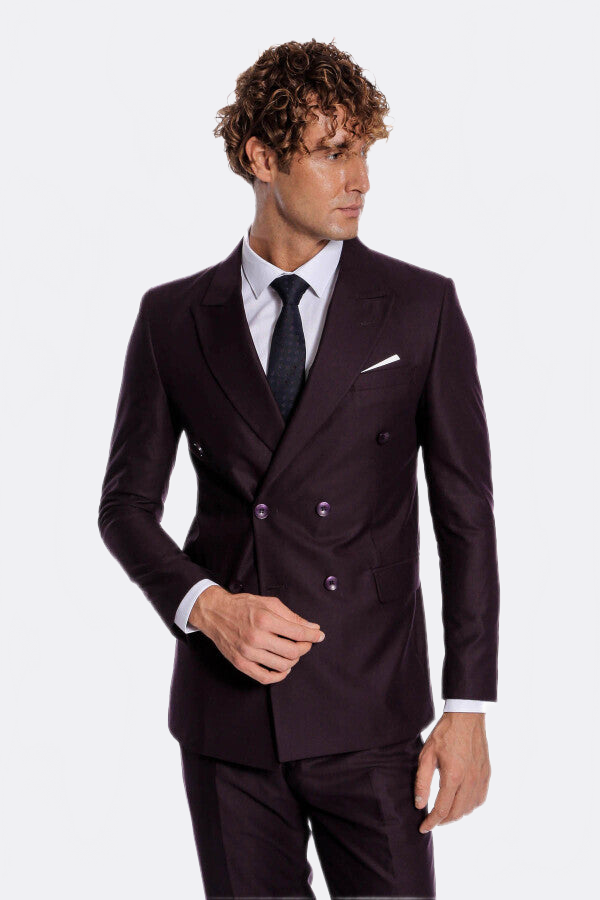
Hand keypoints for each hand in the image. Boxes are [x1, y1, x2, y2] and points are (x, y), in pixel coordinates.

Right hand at [189, 585, 325, 683]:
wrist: (215, 613)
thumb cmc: (243, 606)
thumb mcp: (269, 603)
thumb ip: (292, 616)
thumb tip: (312, 628)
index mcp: (265, 619)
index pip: (298, 633)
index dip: (313, 636)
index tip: (319, 636)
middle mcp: (256, 637)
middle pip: (293, 651)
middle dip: (305, 648)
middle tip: (306, 643)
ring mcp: (248, 652)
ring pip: (282, 666)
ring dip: (294, 661)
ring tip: (293, 652)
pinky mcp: (241, 663)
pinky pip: (265, 677)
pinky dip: (279, 676)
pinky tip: (284, 668)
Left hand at [414, 712, 490, 832]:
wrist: (466, 717)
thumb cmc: (444, 734)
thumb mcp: (427, 755)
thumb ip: (422, 782)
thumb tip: (419, 804)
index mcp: (453, 776)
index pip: (442, 810)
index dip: (431, 822)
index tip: (423, 827)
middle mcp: (470, 781)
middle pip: (457, 813)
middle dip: (443, 821)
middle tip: (432, 820)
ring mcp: (481, 778)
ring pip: (469, 808)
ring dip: (456, 814)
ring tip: (444, 811)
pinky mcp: (487, 774)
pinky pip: (480, 799)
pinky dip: (469, 806)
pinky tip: (461, 802)